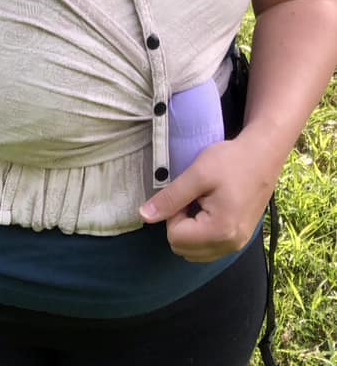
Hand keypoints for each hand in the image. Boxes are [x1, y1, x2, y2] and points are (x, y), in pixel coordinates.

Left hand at [139, 136, 276, 262]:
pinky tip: (211, 209)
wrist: (263, 155)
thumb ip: (170, 198)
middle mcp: (231, 245)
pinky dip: (202, 232)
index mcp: (221, 231)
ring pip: (194, 252)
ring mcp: (237, 245)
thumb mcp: (197, 175)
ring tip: (203, 202)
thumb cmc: (230, 161)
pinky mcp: (240, 240)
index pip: (175, 238)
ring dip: (191, 229)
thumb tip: (144, 216)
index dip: (174, 213)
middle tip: (195, 197)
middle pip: (183, 249)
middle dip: (181, 223)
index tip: (188, 193)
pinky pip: (208, 248)